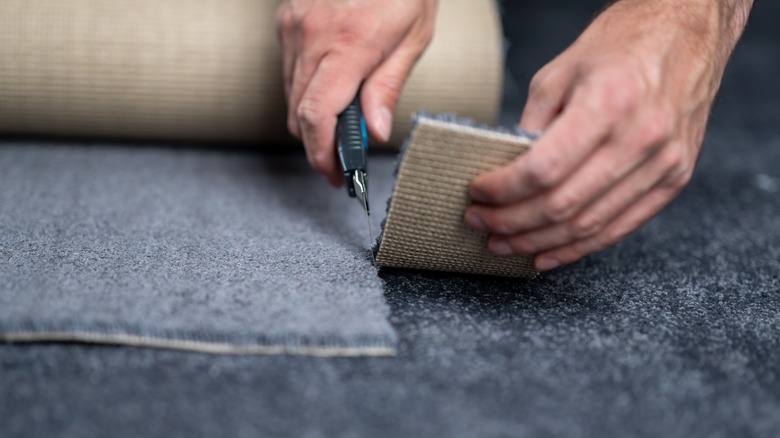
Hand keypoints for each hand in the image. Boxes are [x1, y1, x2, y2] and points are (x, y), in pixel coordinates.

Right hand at [276, 0, 436, 185]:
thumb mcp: (413, 36)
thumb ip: (388, 87)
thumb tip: (375, 134)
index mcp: (349, 45)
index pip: (318, 117)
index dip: (322, 155)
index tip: (336, 176)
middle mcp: (312, 37)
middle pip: (298, 114)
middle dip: (318, 146)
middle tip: (342, 162)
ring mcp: (293, 26)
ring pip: (290, 95)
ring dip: (311, 119)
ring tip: (341, 126)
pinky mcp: (286, 19)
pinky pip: (288, 70)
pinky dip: (305, 90)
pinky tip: (330, 87)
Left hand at [465, 0, 751, 270]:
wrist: (688, 33)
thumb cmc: (620, 44)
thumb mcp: (561, 71)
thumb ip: (533, 125)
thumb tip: (507, 172)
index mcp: (608, 103)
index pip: (543, 169)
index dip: (502, 190)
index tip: (477, 193)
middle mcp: (641, 138)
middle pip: (562, 204)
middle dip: (511, 222)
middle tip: (479, 223)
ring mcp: (663, 163)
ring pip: (589, 226)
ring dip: (538, 243)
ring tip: (503, 245)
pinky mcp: (676, 179)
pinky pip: (620, 228)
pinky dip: (579, 249)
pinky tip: (546, 255)